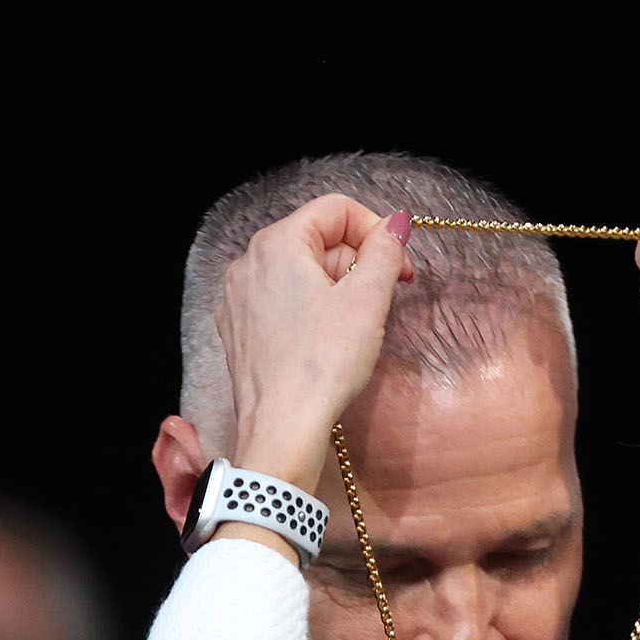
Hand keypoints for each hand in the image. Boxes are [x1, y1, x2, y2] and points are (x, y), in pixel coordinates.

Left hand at [220, 194, 415, 486]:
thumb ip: (385, 251)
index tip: (401, 266)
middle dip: (357, 262)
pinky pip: (280, 301)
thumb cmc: (323, 365)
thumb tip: (396, 223)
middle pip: (316, 239)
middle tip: (385, 298)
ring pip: (299, 272)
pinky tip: (325, 341)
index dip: (376, 231)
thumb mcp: (367, 300)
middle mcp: (248, 263)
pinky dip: (309, 309)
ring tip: (355, 326)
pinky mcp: (238, 330)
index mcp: (276, 243)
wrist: (282, 430)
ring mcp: (238, 298)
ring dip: (335, 287)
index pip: (336, 209)